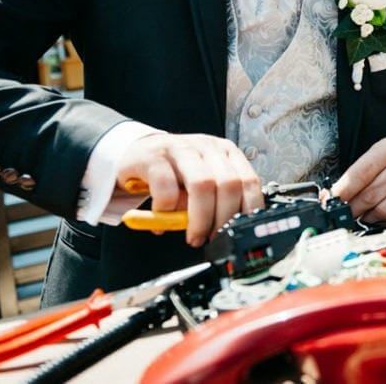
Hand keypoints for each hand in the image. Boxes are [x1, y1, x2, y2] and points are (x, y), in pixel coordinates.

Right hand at [116, 134, 262, 247]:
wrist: (136, 154)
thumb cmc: (173, 174)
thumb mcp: (200, 186)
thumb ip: (217, 202)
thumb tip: (227, 229)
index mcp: (225, 153)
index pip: (249, 181)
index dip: (247, 210)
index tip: (237, 232)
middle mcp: (206, 147)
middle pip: (229, 184)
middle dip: (222, 219)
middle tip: (211, 238)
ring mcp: (180, 148)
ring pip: (202, 184)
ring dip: (200, 218)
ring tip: (193, 236)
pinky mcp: (153, 156)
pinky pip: (166, 187)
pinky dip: (166, 210)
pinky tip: (161, 220)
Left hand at [331, 137, 385, 230]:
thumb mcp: (377, 162)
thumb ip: (356, 176)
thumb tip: (330, 198)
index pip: (361, 172)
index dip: (342, 191)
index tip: (330, 201)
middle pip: (371, 194)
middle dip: (353, 208)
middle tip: (345, 214)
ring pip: (384, 211)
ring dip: (369, 218)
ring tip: (366, 215)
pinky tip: (384, 219)